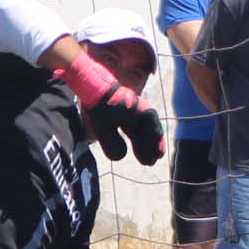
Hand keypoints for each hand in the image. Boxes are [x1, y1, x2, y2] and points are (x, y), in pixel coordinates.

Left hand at [56, 51, 166, 166]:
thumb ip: (112, 143)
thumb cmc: (101, 105)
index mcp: (143, 114)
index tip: (156, 158)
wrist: (93, 86)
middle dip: (150, 148)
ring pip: (142, 132)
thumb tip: (120, 157)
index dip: (155, 147)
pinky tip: (135, 146)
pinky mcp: (125, 112)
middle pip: (149, 134)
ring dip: (144, 145)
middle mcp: (142, 112)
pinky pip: (135, 128)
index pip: (154, 134)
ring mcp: (134, 112)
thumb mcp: (104, 126)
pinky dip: (137, 138)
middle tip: (150, 163)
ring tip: (145, 159)